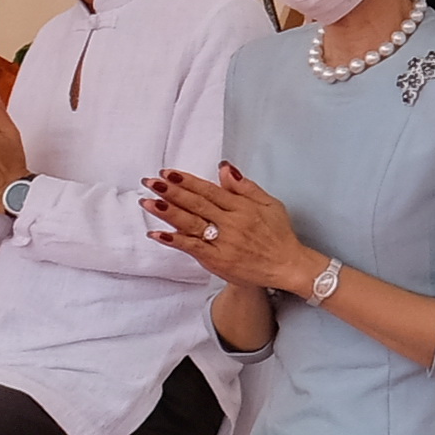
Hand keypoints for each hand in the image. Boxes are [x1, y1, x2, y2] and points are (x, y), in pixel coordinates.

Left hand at [141, 162, 310, 290]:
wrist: (287, 266)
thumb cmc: (279, 235)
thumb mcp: (269, 204)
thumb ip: (245, 186)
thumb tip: (224, 168)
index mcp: (242, 207)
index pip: (209, 190)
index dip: (187, 181)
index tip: (168, 173)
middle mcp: (231, 223)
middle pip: (196, 204)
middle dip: (171, 192)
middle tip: (150, 181)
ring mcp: (223, 242)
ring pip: (191, 224)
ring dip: (167, 212)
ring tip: (147, 201)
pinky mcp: (218, 260)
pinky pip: (193, 248)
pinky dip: (174, 241)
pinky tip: (157, 234)